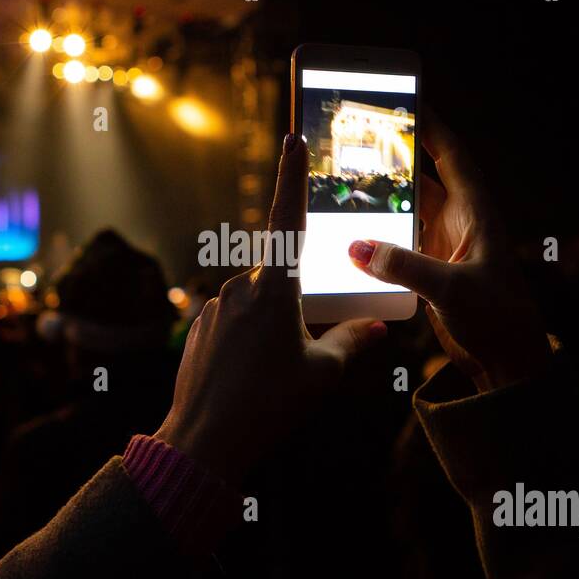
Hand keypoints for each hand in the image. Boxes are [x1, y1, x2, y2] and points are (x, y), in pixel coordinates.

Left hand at [154, 133, 386, 484]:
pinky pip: (236, 321)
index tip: (291, 137)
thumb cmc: (267, 405)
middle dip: (298, 304)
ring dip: (274, 326)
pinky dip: (252, 341)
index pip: (285, 219)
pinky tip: (253, 379)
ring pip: (258, 303)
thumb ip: (352, 342)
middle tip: (301, 351)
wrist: (203, 441)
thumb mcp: (322, 375)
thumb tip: (376, 328)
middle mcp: (240, 288)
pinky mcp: (202, 327)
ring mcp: (216, 307)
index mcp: (273, 290)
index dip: (290, 177)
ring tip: (275, 377)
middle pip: (280, 278)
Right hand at [347, 114, 549, 390]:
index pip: (451, 156)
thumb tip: (356, 246)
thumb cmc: (497, 318)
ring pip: (405, 213)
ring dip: (379, 202)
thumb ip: (403, 265)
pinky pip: (397, 246)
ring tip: (341, 183)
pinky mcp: (430, 272)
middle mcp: (460, 223)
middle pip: (421, 179)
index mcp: (476, 212)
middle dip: (391, 161)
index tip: (402, 102)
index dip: (430, 127)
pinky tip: (347, 237)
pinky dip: (375, 240)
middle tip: (355, 140)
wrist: (507, 362)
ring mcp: (444, 247)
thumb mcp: (451, 288)